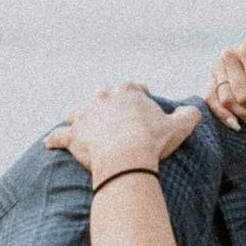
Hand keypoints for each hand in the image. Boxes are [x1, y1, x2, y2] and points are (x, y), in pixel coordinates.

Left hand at [46, 82, 201, 187]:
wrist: (126, 157)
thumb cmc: (152, 140)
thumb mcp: (179, 126)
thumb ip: (189, 115)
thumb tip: (194, 111)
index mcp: (128, 93)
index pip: (133, 88)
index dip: (138, 94)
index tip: (141, 100)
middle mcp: (103, 99)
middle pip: (102, 95)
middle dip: (106, 102)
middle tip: (112, 113)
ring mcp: (85, 116)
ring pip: (78, 112)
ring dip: (80, 117)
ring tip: (82, 124)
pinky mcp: (73, 135)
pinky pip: (59, 137)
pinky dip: (55, 140)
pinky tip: (51, 144)